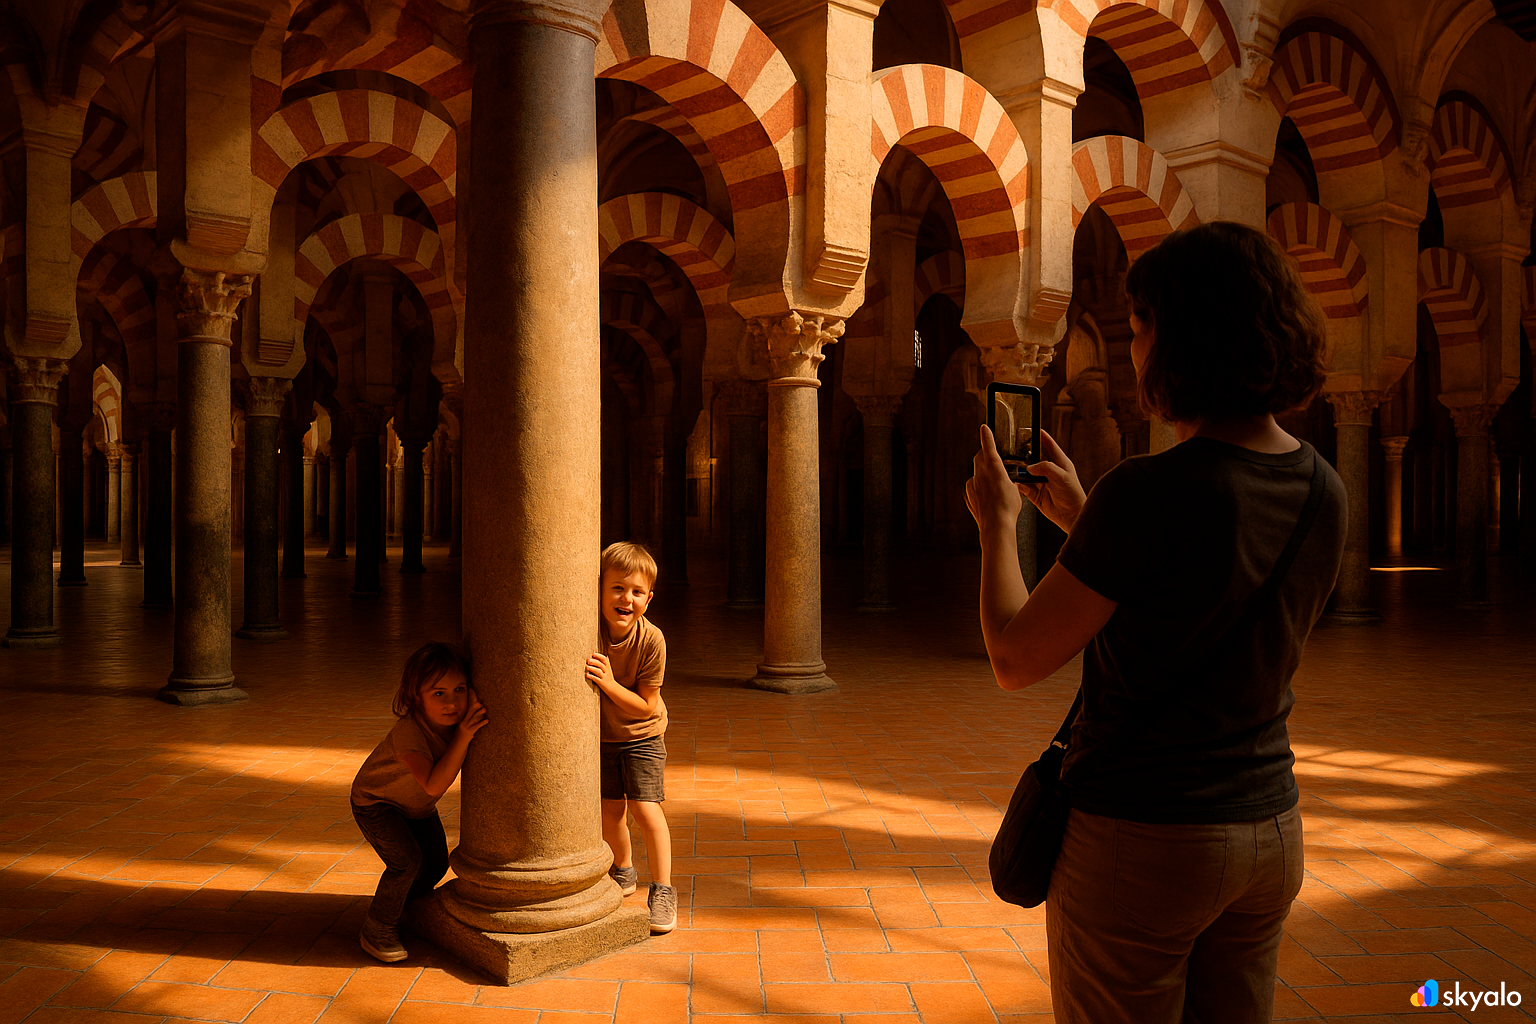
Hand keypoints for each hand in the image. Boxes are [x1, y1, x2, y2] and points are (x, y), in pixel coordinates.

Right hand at [455, 689, 488, 743]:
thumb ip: (467, 721)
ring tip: (484, 709)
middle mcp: (463, 723)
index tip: (476, 701)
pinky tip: (487, 720)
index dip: (471, 706)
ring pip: (473, 718)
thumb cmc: (461, 736)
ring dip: (479, 713)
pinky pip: (477, 726)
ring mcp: (466, 727)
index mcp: (462, 721)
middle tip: (480, 703)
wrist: (458, 745)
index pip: (467, 712)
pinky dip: (482, 723)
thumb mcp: (461, 727)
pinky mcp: (470, 732)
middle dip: (475, 708)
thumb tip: (475, 716)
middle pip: (470, 713)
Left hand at [585, 653, 614, 692]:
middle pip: (601, 665)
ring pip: (598, 671)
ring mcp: (604, 677)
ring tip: (587, 667)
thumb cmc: (607, 677)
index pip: (604, 659)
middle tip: (588, 660)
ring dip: (592, 668)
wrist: (612, 688)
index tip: (593, 653)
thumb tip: (592, 656)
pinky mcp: (601, 683)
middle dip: (594, 661)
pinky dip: (591, 676)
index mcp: (608, 667)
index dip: (599, 656)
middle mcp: (606, 671)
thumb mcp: (607, 669)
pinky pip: (596, 679)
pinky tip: (586, 675)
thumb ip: (602, 663)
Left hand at [966, 425, 1022, 539]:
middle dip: (985, 455)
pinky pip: (974, 487)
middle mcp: (980, 474)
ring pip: (977, 473)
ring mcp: (972, 485)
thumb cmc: (1008, 508)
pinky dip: (981, 488)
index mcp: (994, 469)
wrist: (995, 526)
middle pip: (980, 458)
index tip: (984, 427)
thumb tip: (1006, 478)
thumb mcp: (1015, 489)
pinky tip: (990, 497)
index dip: (987, 436)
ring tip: (996, 486)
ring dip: (985, 474)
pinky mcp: (969, 495)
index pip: (989, 447)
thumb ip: (1008, 479)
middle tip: (994, 458)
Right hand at [1018, 430, 1086, 532]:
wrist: (1071, 516)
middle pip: (1034, 459)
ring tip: (1011, 468)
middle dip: (1024, 455)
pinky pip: (1024, 487)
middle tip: (1014, 450)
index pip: (1050, 446)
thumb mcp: (1061, 475)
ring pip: (1027, 474)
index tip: (1033, 429)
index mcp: (1060, 463)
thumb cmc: (1072, 494)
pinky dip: (1019, 485)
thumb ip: (1045, 467)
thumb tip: (1029, 467)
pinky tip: (1015, 482)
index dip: (1042, 437)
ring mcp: (1042, 483)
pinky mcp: (1036, 494)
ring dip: (1020, 472)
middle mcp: (1050, 472)